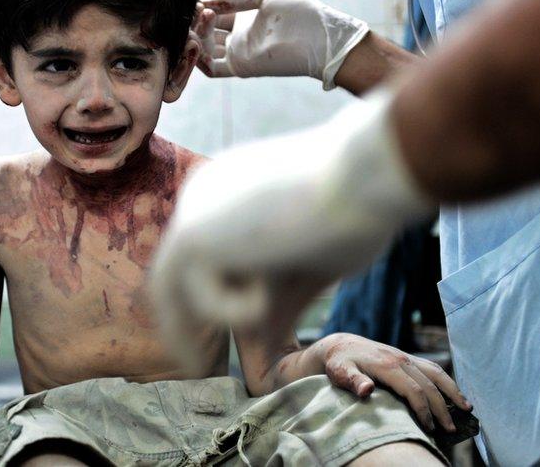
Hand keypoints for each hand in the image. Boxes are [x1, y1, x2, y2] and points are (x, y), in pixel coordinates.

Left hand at [151, 91, 432, 369]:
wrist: (367, 172)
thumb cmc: (358, 210)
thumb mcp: (313, 263)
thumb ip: (281, 298)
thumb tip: (265, 346)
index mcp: (230, 192)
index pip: (198, 257)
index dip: (203, 303)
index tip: (216, 344)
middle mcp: (203, 197)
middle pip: (172, 272)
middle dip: (181, 325)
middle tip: (201, 367)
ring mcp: (194, 211)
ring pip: (173, 288)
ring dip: (188, 333)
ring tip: (211, 364)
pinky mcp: (194, 233)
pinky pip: (198, 298)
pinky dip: (233, 313)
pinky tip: (269, 296)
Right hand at [193, 0, 368, 88]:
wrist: (318, 38)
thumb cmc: (299, 12)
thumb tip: (206, 1)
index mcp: (244, 17)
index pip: (214, 13)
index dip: (201, 6)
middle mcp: (239, 36)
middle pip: (206, 31)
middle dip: (194, 21)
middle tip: (191, 12)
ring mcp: (239, 53)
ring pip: (205, 49)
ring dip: (194, 38)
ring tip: (191, 26)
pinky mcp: (241, 67)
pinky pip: (212, 69)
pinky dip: (199, 59)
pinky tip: (195, 42)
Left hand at [313, 333, 471, 431]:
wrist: (340, 345)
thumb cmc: (339, 363)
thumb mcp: (340, 372)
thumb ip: (353, 381)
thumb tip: (366, 390)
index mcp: (387, 365)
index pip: (414, 391)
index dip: (423, 411)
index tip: (429, 428)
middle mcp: (401, 359)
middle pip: (429, 385)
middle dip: (442, 408)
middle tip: (451, 429)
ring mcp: (406, 357)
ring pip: (436, 373)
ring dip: (452, 391)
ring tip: (467, 409)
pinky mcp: (407, 357)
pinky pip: (432, 368)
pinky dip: (446, 381)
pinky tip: (454, 393)